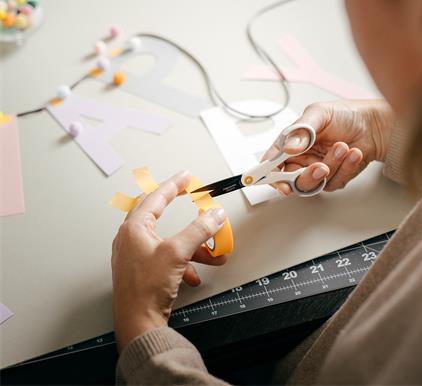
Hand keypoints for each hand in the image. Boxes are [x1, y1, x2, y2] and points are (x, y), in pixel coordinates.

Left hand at [111, 170, 227, 351]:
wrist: (138, 323)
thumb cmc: (145, 289)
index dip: (174, 184)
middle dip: (185, 216)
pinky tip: (192, 273)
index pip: (156, 196)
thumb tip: (213, 215)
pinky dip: (182, 261)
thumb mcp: (177, 252)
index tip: (186, 176)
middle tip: (194, 202)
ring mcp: (135, 255)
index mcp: (134, 228)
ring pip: (168, 240)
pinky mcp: (142, 269)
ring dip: (190, 245)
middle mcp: (131, 238)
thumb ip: (199, 230)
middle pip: (161, 216)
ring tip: (209, 253)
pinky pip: (166, 257)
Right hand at [262, 99, 393, 193]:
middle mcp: (301, 159)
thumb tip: (287, 148)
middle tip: (320, 167)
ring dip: (331, 166)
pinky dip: (346, 167)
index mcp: (290, 143)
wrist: (373, 124)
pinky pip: (334, 182)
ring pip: (313, 183)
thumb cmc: (344, 115)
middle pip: (291, 180)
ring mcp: (316, 170)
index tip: (279, 181)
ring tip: (343, 148)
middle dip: (307, 176)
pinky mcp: (334, 177)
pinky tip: (353, 153)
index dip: (270, 174)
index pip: (272, 162)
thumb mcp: (319, 114)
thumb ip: (300, 131)